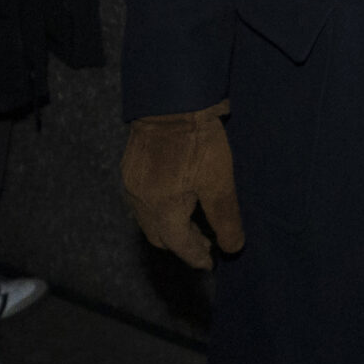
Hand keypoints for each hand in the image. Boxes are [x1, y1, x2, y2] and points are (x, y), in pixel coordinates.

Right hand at [120, 103, 241, 268]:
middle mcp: (140, 201)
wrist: (170, 100)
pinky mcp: (131, 169)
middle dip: (183, 244)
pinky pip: (143, 201)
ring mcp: (132, 184)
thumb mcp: (219, 181)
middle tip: (207, 244)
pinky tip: (179, 200)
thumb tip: (233, 248)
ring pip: (150, 219)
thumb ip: (225, 217)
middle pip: (160, 236)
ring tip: (196, 223)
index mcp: (161, 208)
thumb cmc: (199, 141)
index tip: (211, 263)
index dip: (195, 257)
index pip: (178, 245)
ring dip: (171, 226)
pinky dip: (161, 210)